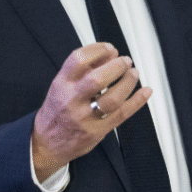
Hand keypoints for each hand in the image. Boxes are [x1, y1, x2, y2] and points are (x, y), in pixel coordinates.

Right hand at [31, 42, 151, 181]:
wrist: (46, 143)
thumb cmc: (56, 112)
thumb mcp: (60, 86)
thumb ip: (81, 71)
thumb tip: (107, 54)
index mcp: (61, 84)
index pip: (78, 60)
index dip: (97, 50)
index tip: (109, 48)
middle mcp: (72, 100)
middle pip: (98, 79)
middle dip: (116, 66)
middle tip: (125, 61)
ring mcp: (85, 117)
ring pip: (112, 98)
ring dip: (128, 82)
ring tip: (133, 73)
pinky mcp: (97, 131)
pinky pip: (121, 114)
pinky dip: (137, 101)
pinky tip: (145, 92)